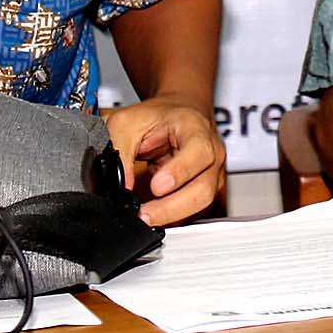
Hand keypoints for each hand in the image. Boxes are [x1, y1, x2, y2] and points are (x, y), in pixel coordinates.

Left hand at [104, 98, 223, 226]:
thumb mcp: (128, 122)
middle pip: (203, 188)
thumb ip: (120, 150)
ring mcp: (212, 173)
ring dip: (172, 215)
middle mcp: (211, 152)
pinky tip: (156, 215)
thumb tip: (121, 185)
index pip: (198, 151)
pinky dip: (174, 216)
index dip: (179, 172)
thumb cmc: (158, 117)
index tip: (156, 186)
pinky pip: (195, 209)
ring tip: (146, 218)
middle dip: (173, 207)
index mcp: (196, 129)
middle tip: (146, 214)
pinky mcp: (205, 189)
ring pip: (201, 203)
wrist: (178, 115)